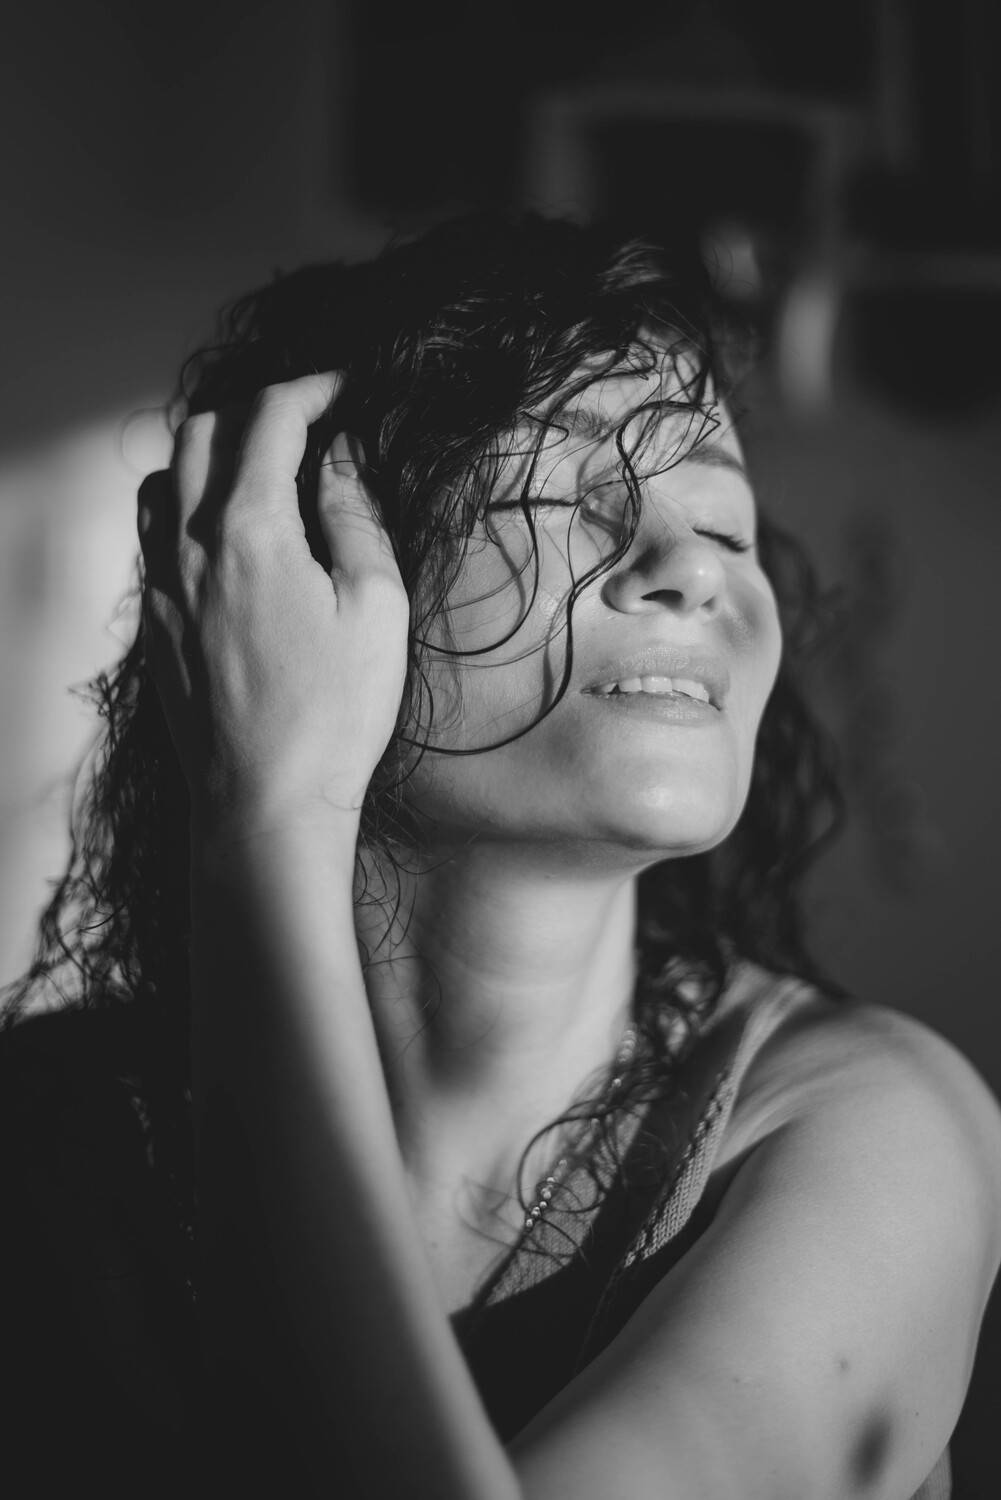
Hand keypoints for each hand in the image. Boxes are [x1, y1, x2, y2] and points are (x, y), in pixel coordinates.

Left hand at [138, 373, 409, 836]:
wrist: (265, 803)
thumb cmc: (334, 715)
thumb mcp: (376, 608)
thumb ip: (355, 517)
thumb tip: (340, 455)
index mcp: (250, 532)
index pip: (271, 419)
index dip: (314, 387)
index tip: (349, 385)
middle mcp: (190, 546)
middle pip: (204, 431)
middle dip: (259, 407)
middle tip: (312, 419)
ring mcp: (164, 586)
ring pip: (166, 478)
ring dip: (211, 451)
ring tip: (263, 468)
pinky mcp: (156, 624)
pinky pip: (154, 534)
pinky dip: (185, 504)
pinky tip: (224, 532)